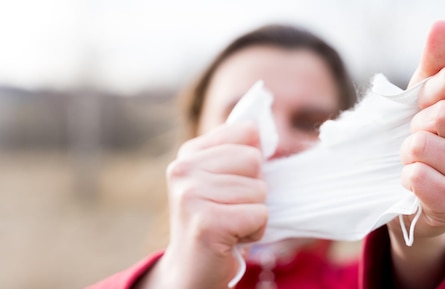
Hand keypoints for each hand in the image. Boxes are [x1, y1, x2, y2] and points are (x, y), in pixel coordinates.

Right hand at [136, 122, 267, 288]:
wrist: (191, 269)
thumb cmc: (216, 221)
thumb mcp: (222, 179)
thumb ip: (239, 151)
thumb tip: (261, 130)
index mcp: (189, 152)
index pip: (248, 132)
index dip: (252, 163)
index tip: (231, 185)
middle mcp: (183, 169)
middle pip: (255, 160)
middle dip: (254, 190)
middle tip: (230, 209)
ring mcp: (191, 195)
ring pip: (259, 190)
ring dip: (253, 213)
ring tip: (229, 224)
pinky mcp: (206, 222)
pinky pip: (260, 215)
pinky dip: (254, 231)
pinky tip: (231, 238)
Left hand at [387, 20, 444, 287]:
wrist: (415, 194)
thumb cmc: (426, 139)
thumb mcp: (426, 99)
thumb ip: (436, 63)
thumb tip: (442, 25)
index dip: (425, 93)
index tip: (424, 109)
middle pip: (440, 114)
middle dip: (416, 126)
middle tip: (419, 140)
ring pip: (425, 146)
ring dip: (408, 154)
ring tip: (418, 162)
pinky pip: (420, 178)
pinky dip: (407, 178)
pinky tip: (416, 183)